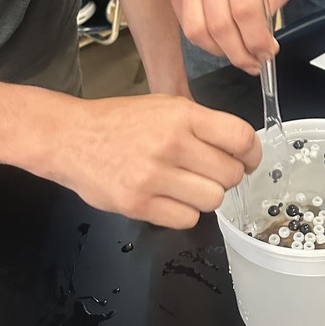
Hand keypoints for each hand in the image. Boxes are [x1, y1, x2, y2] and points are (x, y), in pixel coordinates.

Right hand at [47, 94, 260, 228]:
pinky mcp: (138, 204)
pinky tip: (170, 198)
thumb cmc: (121, 121)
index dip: (252, 153)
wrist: (71, 137)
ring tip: (187, 185)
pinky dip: (184, 212)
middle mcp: (170, 144)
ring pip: (212, 200)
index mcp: (182, 115)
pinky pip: (187, 219)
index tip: (249, 160)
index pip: (239, 137)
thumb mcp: (165, 106)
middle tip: (211, 172)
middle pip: (230, 174)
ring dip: (206, 196)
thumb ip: (201, 124)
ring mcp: (153, 176)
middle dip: (227, 176)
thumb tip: (241, 148)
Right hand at [171, 0, 289, 73]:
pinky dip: (207, 44)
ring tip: (238, 55)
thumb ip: (272, 7)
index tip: (267, 54)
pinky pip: (188, 29)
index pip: (245, 8)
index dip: (256, 39)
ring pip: (199, 32)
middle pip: (220, 25)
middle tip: (254, 63)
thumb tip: (265, 45)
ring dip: (221, 52)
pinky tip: (222, 43)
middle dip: (240, 53)